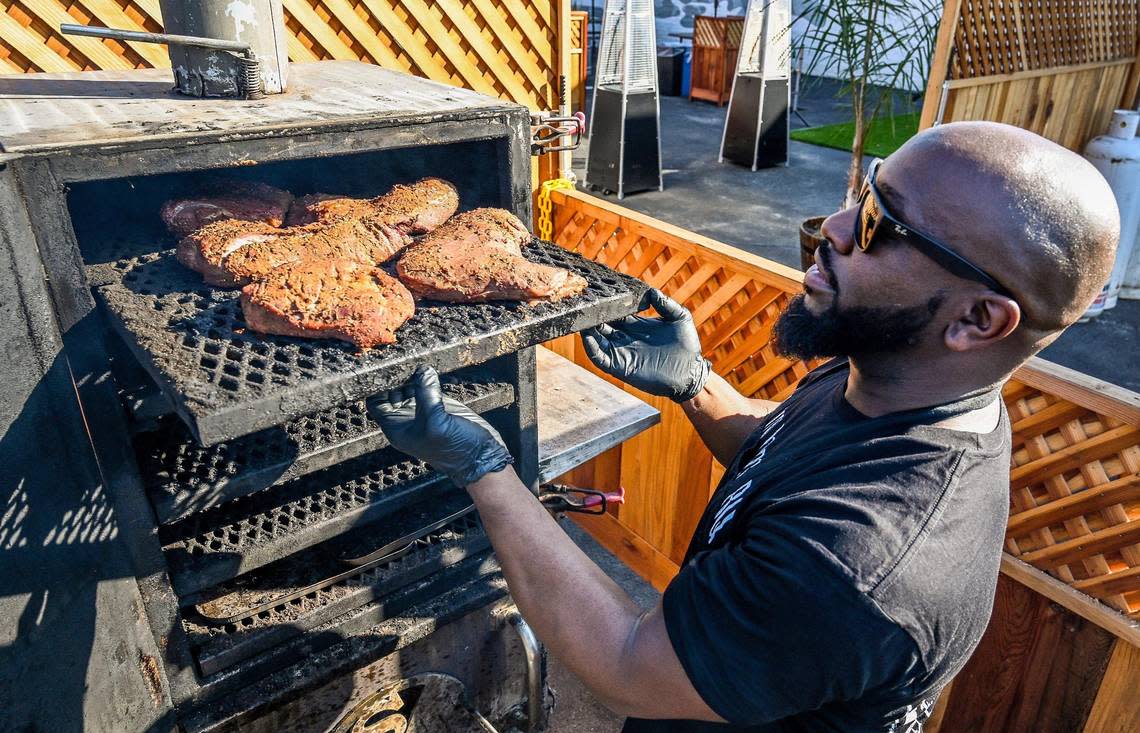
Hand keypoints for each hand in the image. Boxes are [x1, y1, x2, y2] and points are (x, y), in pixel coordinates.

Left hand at [367, 365, 513, 486]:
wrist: (482, 457)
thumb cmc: (455, 451)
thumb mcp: (436, 423)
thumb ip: (427, 396)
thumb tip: (423, 371)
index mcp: (397, 427)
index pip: (375, 402)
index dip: (376, 386)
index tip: (385, 369)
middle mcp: (406, 417)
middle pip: (391, 390)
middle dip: (394, 375)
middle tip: (402, 357)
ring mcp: (423, 409)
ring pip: (408, 385)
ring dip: (411, 372)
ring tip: (415, 356)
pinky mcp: (440, 403)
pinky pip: (428, 385)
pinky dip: (428, 375)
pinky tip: (431, 366)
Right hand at [581, 288, 709, 402]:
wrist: (690, 373)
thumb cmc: (687, 346)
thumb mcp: (679, 318)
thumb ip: (665, 304)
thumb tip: (651, 291)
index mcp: (636, 325)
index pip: (615, 312)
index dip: (607, 303)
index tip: (599, 290)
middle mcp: (625, 337)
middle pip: (602, 323)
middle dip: (592, 314)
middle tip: (584, 301)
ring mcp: (621, 352)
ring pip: (597, 338)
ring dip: (587, 329)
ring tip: (580, 316)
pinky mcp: (620, 367)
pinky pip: (599, 357)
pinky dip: (591, 347)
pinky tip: (587, 336)